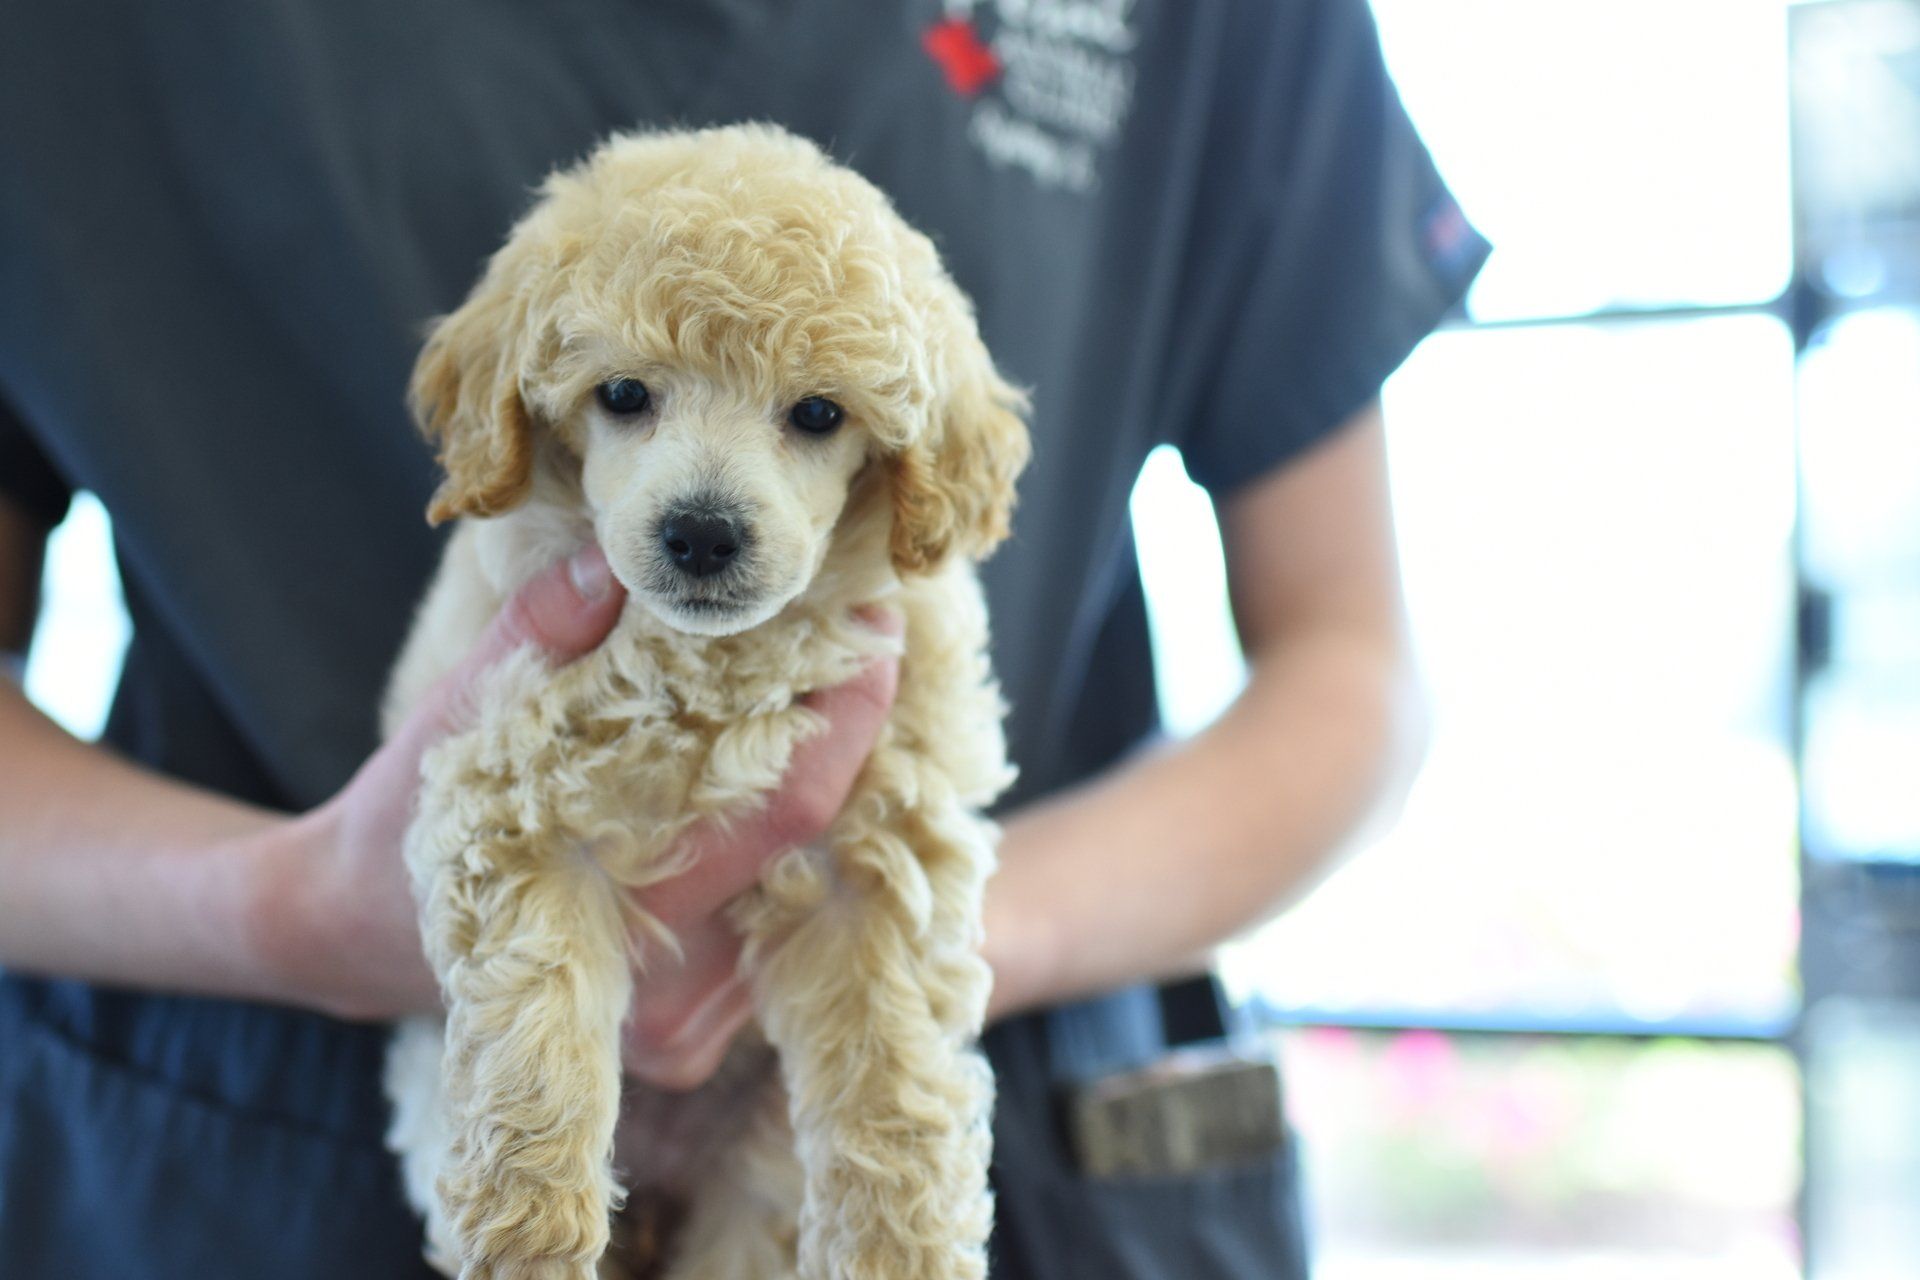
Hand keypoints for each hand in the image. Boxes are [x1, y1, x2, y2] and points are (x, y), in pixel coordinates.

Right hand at [250, 548, 899, 1087]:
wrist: (367, 927)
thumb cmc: (416, 812)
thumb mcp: (460, 710)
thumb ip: (540, 633)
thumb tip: (613, 558)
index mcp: (616, 914)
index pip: (788, 805)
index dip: (849, 711)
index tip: (875, 622)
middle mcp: (670, 994)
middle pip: (815, 849)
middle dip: (846, 736)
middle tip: (860, 636)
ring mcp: (689, 1025)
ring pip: (806, 889)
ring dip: (822, 787)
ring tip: (822, 690)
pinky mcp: (696, 1030)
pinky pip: (778, 922)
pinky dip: (788, 839)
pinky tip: (776, 770)